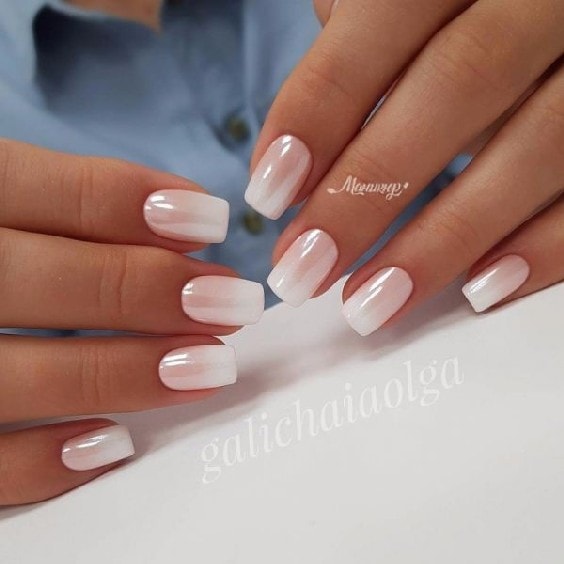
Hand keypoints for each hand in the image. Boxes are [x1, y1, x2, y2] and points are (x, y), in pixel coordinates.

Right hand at [0, 140, 263, 504]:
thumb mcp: (0, 202)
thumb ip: (72, 208)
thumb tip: (185, 222)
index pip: (31, 188)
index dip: (124, 200)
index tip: (212, 220)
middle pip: (34, 282)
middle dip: (144, 290)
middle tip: (232, 300)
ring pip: (14, 376)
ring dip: (124, 373)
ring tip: (211, 366)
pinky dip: (45, 461)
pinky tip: (114, 442)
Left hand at [245, 0, 563, 333]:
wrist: (553, 8)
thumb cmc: (462, 13)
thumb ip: (359, 38)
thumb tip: (298, 139)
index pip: (381, 18)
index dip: (319, 109)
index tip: (268, 195)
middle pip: (455, 87)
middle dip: (366, 193)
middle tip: (300, 273)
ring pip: (535, 147)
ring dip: (441, 241)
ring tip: (369, 305)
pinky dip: (542, 247)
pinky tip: (479, 291)